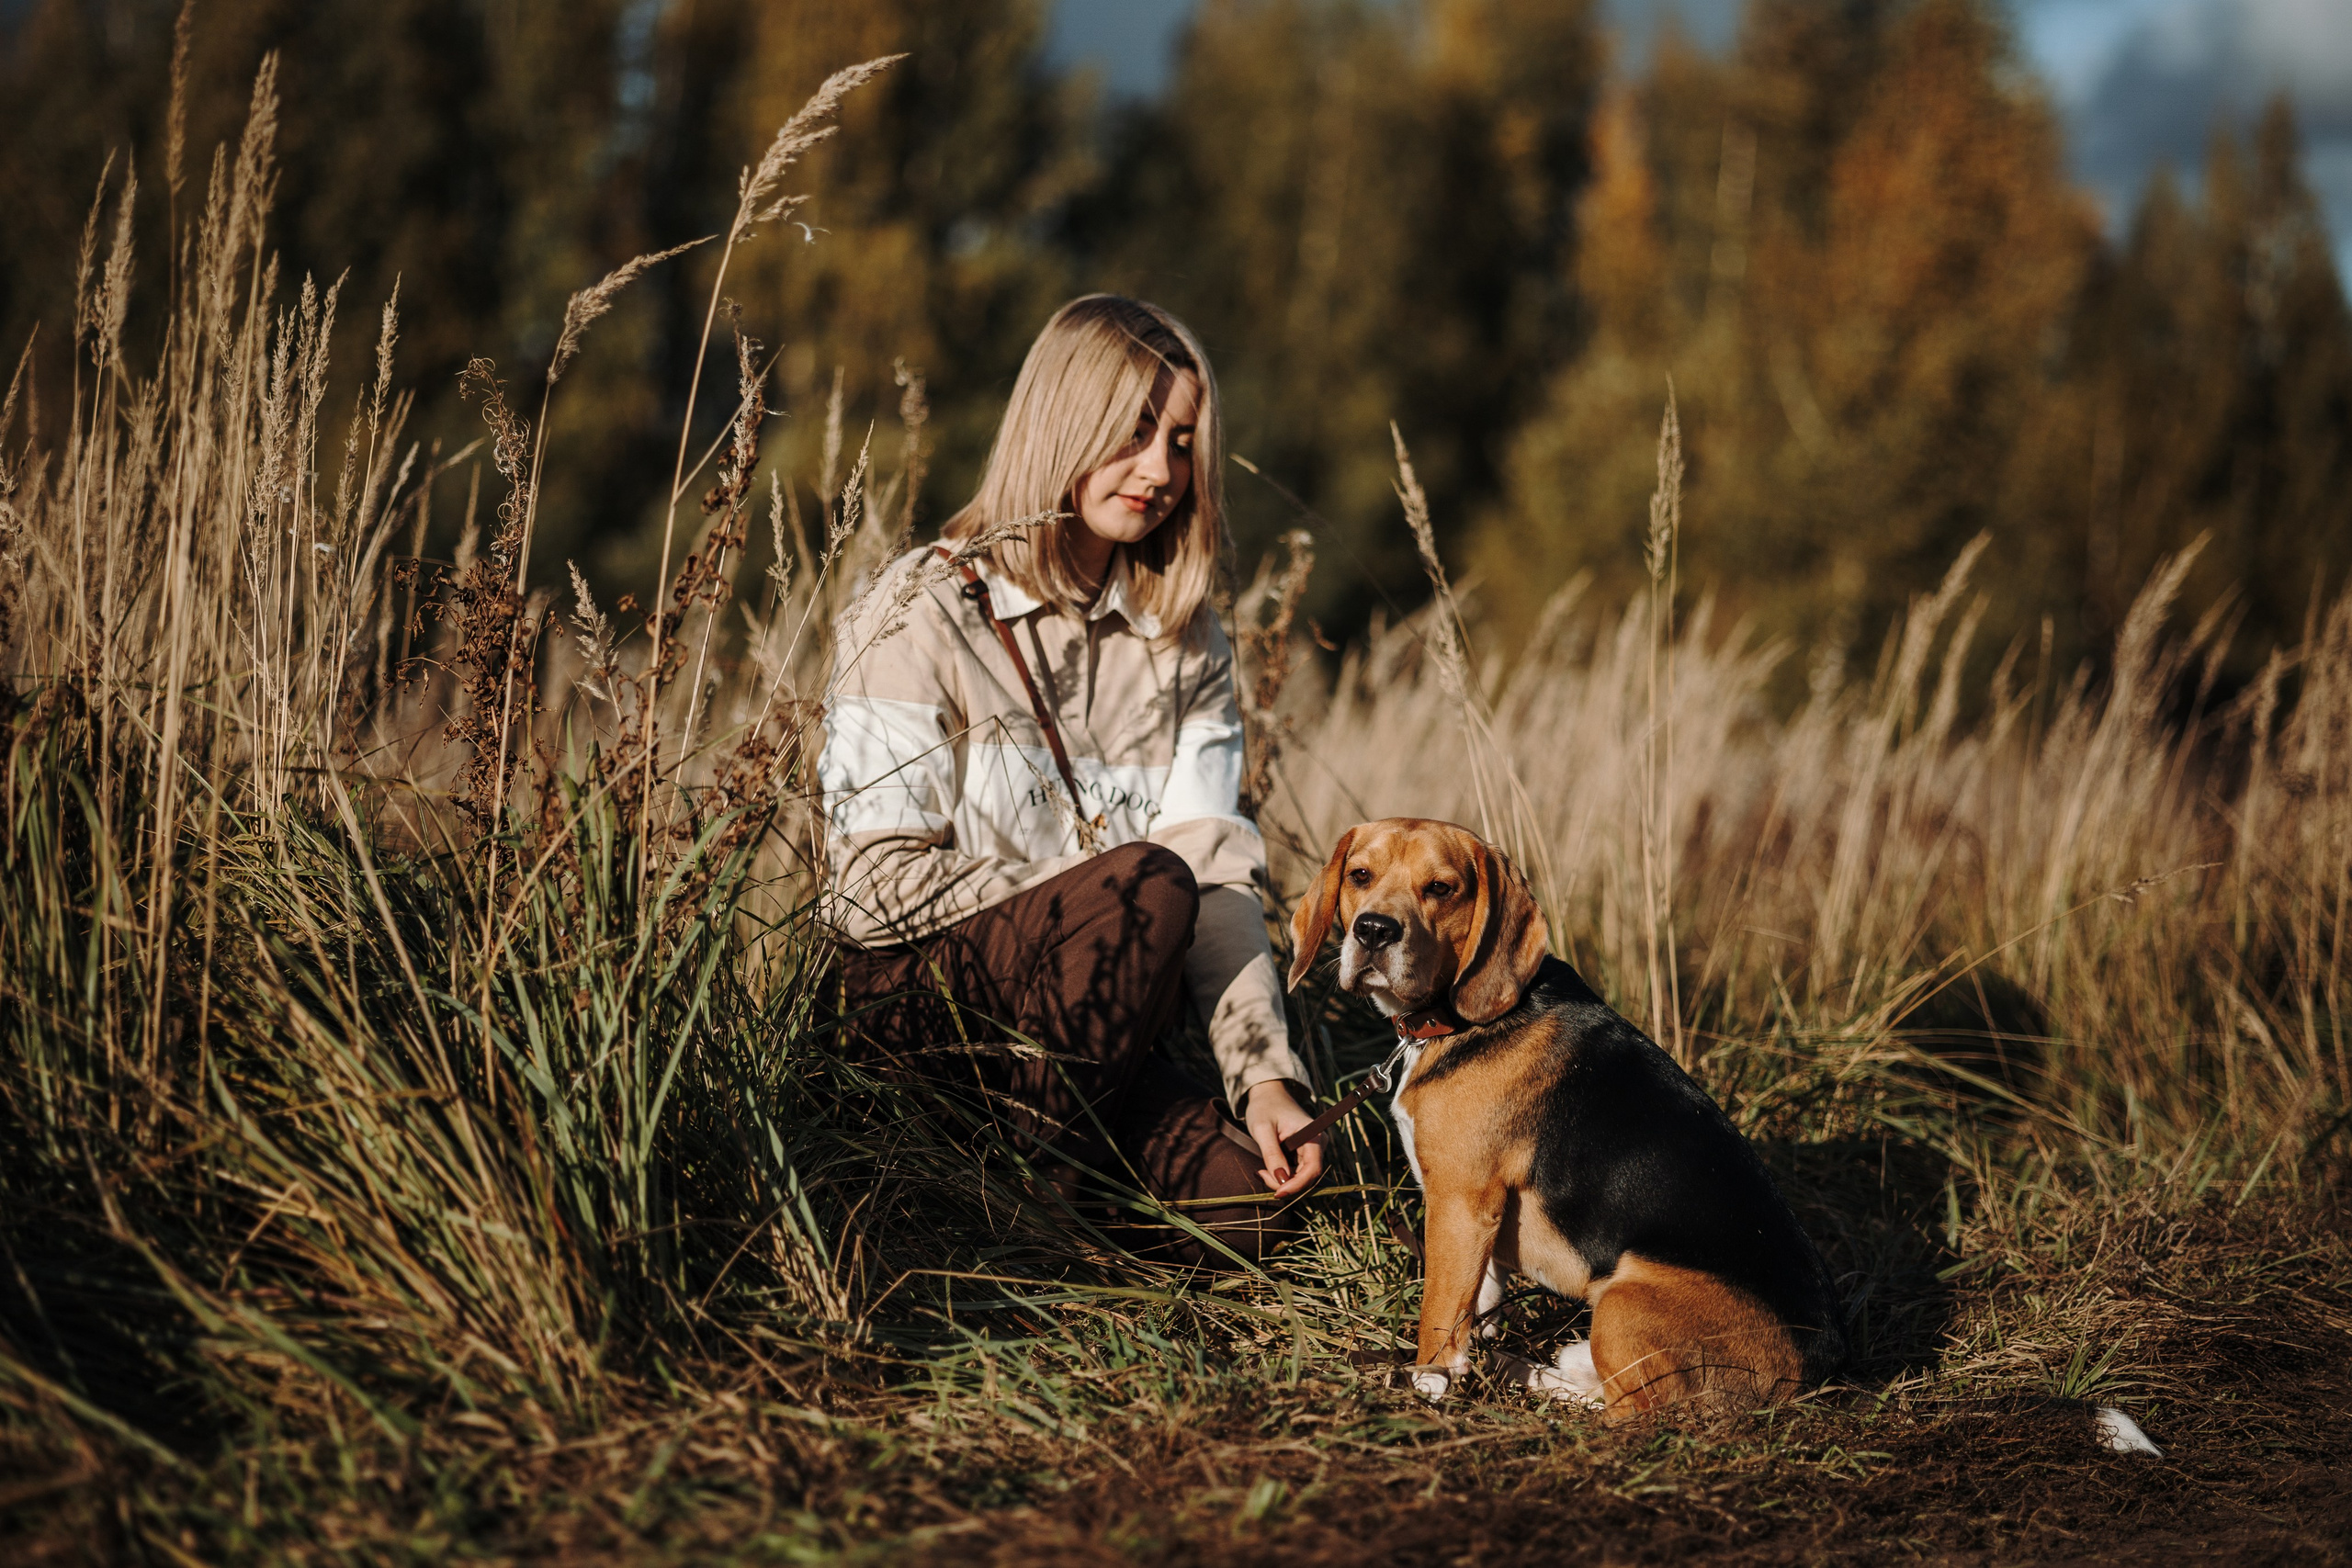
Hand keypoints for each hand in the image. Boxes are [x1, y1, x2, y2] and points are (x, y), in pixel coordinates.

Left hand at [1244, 1079, 1325, 1198]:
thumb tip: (1281, 1180)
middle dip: (1285, 1184)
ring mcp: (1312, 1150)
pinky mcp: (1304, 1155)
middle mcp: (1317, 1144)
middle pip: (1307, 1177)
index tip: (1277, 1193)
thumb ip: (1272, 1154)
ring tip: (1261, 1171)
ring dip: (1281, 1181)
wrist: (1267, 1095)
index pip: (1312, 1169)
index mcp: (1313, 1135)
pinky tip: (1266, 1169)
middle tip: (1260, 1175)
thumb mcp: (1262, 1129)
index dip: (1297, 1185)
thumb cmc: (1264, 1107)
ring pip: (1301, 1178)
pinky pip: (1295, 1173)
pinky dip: (1281, 1176)